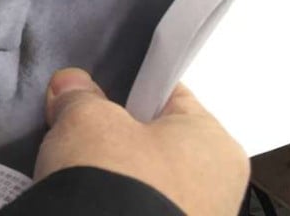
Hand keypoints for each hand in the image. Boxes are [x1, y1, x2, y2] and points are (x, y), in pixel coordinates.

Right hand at [35, 68, 248, 215]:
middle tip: (76, 133)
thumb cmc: (115, 180)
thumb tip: (71, 86)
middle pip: (156, 143)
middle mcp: (219, 188)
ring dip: (111, 178)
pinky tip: (79, 202)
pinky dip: (110, 208)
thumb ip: (79, 96)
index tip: (93, 93)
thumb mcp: (86, 118)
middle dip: (115, 139)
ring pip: (143, 184)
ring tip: (70, 173)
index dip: (126, 89)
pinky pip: (135, 213)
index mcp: (216, 143)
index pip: (170, 97)